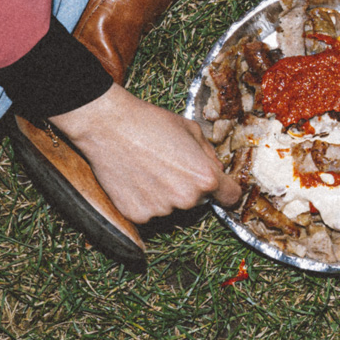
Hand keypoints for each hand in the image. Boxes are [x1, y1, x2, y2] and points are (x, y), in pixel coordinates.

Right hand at [49, 84, 240, 221]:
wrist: (108, 126)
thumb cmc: (150, 123)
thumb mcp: (191, 130)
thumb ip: (209, 154)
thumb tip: (217, 170)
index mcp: (205, 178)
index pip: (231, 197)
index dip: (225, 190)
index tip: (220, 188)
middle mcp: (186, 199)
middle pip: (198, 201)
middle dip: (190, 188)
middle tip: (169, 166)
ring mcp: (161, 210)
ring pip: (172, 207)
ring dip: (165, 195)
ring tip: (148, 169)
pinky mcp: (137, 215)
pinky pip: (149, 212)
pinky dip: (144, 200)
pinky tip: (135, 179)